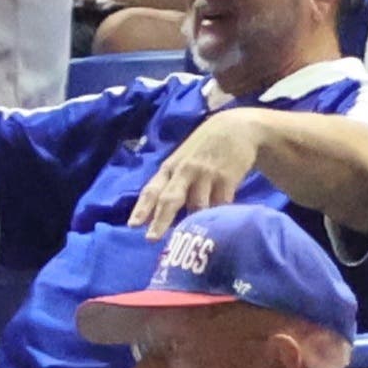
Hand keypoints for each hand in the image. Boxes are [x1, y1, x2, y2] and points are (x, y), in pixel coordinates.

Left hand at [129, 110, 262, 239]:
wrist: (235, 128)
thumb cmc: (203, 149)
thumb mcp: (183, 160)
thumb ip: (172, 184)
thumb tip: (155, 217)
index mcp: (170, 167)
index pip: (152, 190)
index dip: (142, 208)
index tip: (133, 226)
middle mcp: (185, 171)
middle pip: (170, 199)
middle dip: (160, 220)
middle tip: (151, 239)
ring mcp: (206, 175)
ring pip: (197, 207)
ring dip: (195, 223)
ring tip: (195, 238)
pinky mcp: (227, 179)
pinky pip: (220, 205)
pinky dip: (218, 217)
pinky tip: (220, 225)